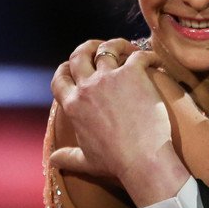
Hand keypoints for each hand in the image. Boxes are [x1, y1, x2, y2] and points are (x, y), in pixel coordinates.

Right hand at [50, 42, 190, 205]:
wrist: (142, 159)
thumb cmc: (115, 162)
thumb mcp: (86, 161)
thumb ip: (68, 157)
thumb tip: (52, 161)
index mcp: (73, 106)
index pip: (59, 79)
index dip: (64, 69)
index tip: (71, 66)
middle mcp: (87, 88)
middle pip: (79, 56)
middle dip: (86, 47)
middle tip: (98, 47)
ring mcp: (109, 78)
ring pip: (107, 48)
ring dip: (118, 44)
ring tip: (129, 48)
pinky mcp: (133, 74)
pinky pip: (139, 55)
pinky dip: (148, 54)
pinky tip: (155, 61)